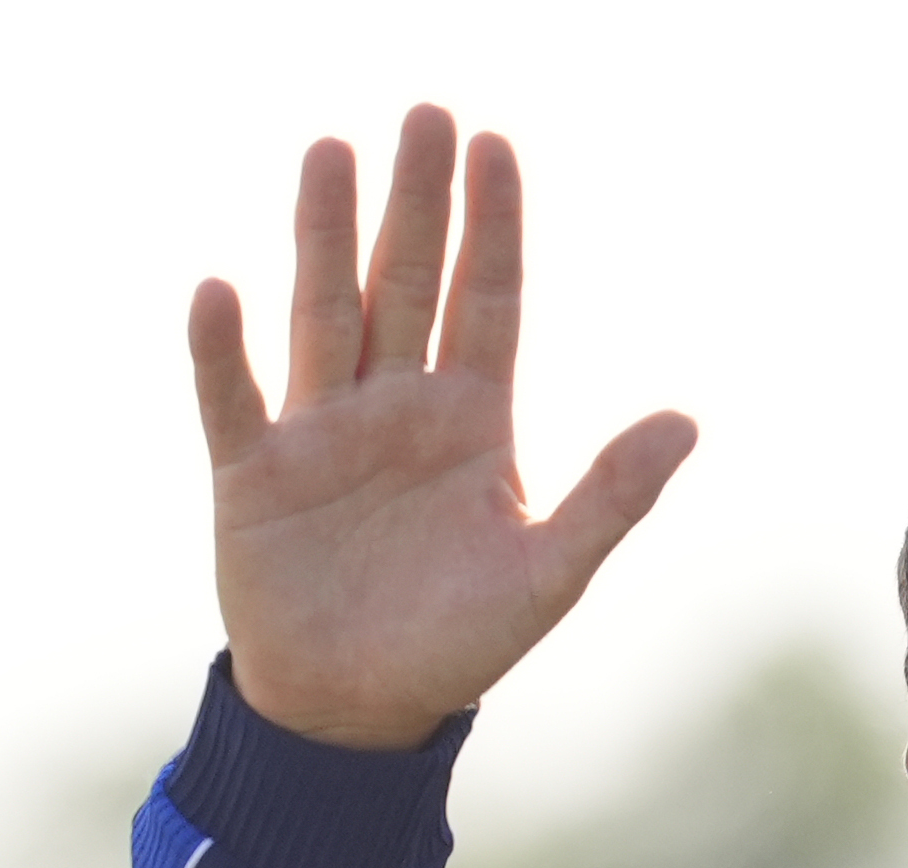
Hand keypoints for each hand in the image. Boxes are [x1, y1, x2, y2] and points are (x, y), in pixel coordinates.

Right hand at [190, 107, 697, 750]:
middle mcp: (398, 407)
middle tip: (425, 113)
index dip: (493, 226)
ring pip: (325, 312)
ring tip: (331, 151)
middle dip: (417, 201)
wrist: (360, 713)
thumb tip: (686, 421)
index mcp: (472, 422)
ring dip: (325, 236)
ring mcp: (322, 433)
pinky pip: (237, 400)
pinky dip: (224, 351)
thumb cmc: (460, 643)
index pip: (488, 301)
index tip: (495, 144)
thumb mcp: (551, 573)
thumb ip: (612, 497)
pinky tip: (221, 290)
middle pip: (409, 283)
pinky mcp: (253, 475)